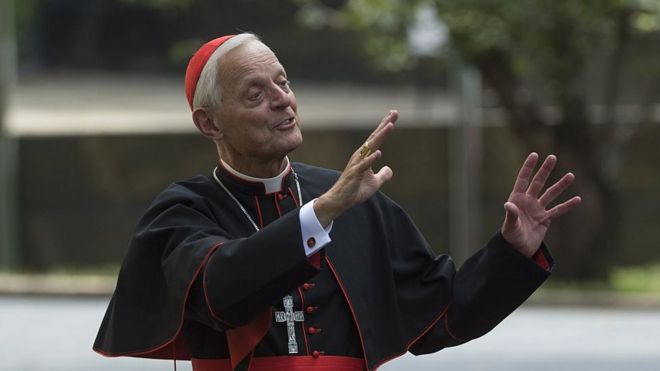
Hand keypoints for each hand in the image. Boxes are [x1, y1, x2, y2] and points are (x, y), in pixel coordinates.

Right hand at [314, 110, 397, 225]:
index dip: (385, 127)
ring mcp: (357, 164)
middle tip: (394, 112)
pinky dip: (370, 159)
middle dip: (385, 125)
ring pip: (370, 147)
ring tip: (389, 126)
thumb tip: (389, 169)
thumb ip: (383, 175)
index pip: (377, 138)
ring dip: (380, 136)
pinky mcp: (354, 174)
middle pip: (375, 137)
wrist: (340, 201)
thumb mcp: (374, 183)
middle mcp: (360, 156)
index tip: (394, 114)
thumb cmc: (355, 190)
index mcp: (365, 156)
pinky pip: (363, 165)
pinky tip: (378, 153)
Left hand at [501, 153, 581, 256]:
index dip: (528, 167)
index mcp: (516, 199)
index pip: (522, 179)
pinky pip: (558, 210)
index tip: (535, 154)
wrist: (517, 250)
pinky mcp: (545, 219)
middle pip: (538, 183)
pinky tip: (577, 199)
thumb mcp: (510, 226)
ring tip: (571, 175)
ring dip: (560, 185)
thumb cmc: (510, 237)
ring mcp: (537, 209)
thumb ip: (511, 215)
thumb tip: (508, 204)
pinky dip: (567, 205)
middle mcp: (528, 201)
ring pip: (550, 194)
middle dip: (545, 170)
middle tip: (553, 157)